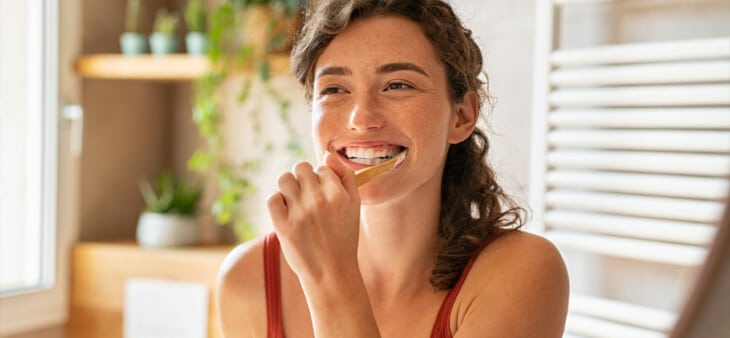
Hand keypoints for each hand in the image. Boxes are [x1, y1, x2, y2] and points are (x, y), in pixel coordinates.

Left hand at [267, 152, 360, 282]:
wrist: (331, 272)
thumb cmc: (344, 237)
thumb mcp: (355, 205)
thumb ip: (346, 176)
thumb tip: (327, 154)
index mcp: (338, 194)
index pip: (321, 168)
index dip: (321, 180)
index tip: (322, 196)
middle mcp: (318, 200)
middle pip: (301, 167)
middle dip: (303, 178)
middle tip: (307, 197)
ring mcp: (299, 213)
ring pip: (284, 179)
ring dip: (288, 187)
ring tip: (295, 202)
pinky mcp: (283, 226)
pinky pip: (272, 199)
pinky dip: (277, 203)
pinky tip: (286, 213)